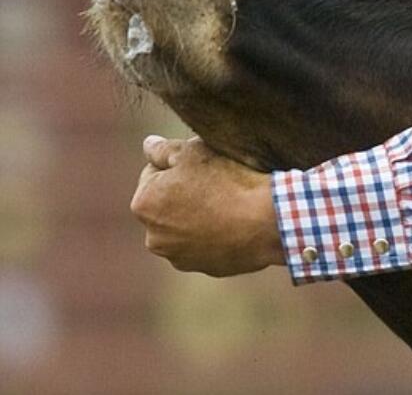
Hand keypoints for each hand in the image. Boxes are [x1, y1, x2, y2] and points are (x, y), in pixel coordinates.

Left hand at [131, 135, 284, 275]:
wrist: (266, 220)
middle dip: (184, 192)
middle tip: (217, 181)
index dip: (180, 164)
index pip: (154, 173)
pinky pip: (207, 244)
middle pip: (167, 203)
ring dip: (198, 215)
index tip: (205, 165)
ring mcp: (179, 256)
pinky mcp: (205, 268)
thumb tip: (147, 144)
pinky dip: (216, 234)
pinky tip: (236, 222)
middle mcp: (153, 237)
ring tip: (228, 202)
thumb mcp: (193, 151)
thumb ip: (163, 149)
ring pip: (186, 226)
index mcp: (143, 204)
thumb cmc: (228, 180)